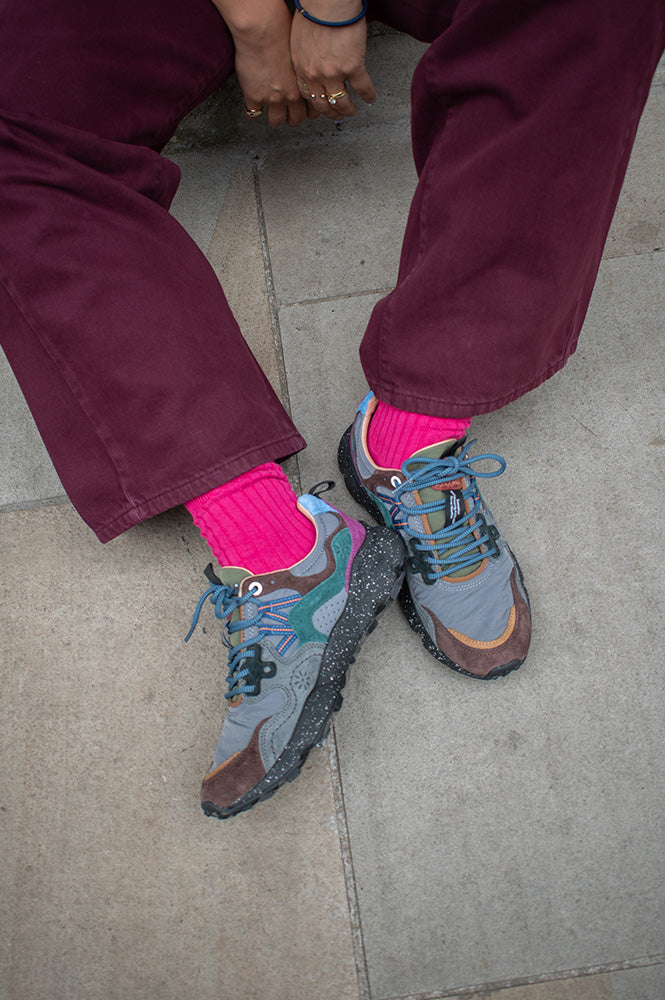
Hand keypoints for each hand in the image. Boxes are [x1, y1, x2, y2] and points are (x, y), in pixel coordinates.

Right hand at [212, 0, 311, 126]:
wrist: (262, 31)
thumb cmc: (281, 32)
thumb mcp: (301, 53)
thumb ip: (302, 70)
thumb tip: (301, 73)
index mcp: (304, 84)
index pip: (313, 109)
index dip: (309, 111)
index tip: (305, 110)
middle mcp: (291, 95)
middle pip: (296, 119)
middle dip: (293, 119)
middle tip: (289, 115)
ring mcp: (272, 99)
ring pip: (276, 121)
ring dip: (275, 120)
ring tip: (272, 115)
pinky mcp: (254, 97)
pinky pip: (253, 114)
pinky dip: (253, 112)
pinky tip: (253, 106)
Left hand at [290, 2, 376, 119]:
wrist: (327, 1)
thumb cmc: (313, 11)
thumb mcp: (298, 39)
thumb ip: (303, 56)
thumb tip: (311, 62)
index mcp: (301, 68)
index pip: (307, 96)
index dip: (316, 105)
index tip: (322, 109)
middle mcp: (315, 75)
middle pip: (323, 105)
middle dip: (331, 113)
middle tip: (338, 115)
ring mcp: (334, 74)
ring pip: (341, 102)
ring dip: (348, 110)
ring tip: (353, 112)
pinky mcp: (353, 67)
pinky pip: (363, 88)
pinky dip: (368, 95)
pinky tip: (371, 99)